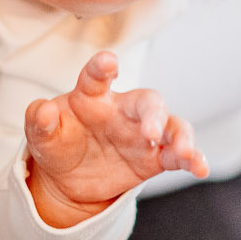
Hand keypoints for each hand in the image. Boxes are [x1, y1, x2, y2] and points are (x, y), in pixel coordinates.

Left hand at [23, 52, 207, 228]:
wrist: (69, 178)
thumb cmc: (58, 144)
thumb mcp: (42, 136)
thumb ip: (40, 122)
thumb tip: (43, 111)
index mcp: (92, 96)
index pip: (97, 77)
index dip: (102, 67)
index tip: (109, 61)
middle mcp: (122, 110)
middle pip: (147, 100)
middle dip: (153, 112)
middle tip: (151, 129)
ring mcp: (142, 133)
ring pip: (171, 126)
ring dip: (181, 136)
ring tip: (184, 152)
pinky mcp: (155, 158)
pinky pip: (178, 155)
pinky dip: (193, 159)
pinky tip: (200, 168)